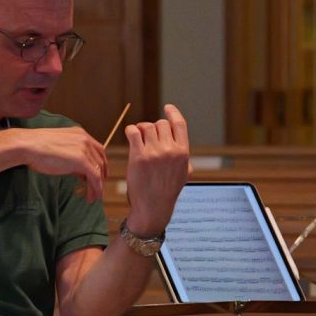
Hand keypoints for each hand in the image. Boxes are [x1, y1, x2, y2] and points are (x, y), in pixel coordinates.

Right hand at [15, 127, 106, 201]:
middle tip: (98, 188)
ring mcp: (84, 149)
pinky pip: (94, 177)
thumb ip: (72, 159)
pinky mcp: (81, 160)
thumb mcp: (59, 149)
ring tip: (93, 197)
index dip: (101, 163)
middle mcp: (85, 139)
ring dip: (98, 186)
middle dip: (101, 176)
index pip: (98, 149)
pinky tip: (92, 196)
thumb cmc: (36, 147)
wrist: (27, 145)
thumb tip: (80, 173)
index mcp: (79, 133)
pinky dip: (96, 188)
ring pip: (98, 171)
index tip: (100, 174)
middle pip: (100, 160)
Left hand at [122, 105, 191, 235]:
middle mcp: (170, 150)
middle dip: (153, 127)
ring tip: (138, 139)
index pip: (180, 124)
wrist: (153, 208)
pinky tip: (130, 135)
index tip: (167, 107)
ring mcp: (155, 153)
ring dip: (141, 130)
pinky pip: (133, 132)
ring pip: (146, 127)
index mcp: (183, 152)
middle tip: (148, 136)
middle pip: (161, 124)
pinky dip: (131, 130)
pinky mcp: (139, 156)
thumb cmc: (166, 192)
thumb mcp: (183, 174)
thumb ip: (184, 159)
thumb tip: (183, 152)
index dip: (173, 113)